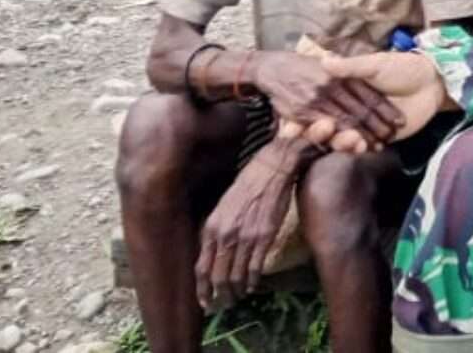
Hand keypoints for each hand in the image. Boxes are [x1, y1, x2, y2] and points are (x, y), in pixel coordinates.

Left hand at [194, 145, 298, 310]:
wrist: (271, 169)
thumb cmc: (247, 186)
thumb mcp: (222, 208)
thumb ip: (216, 231)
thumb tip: (212, 254)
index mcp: (211, 228)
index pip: (201, 269)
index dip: (202, 290)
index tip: (206, 303)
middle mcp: (225, 235)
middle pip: (218, 277)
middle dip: (221, 296)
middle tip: (226, 303)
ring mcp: (245, 237)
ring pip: (236, 276)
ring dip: (238, 290)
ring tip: (240, 295)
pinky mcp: (265, 237)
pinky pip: (255, 268)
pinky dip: (254, 280)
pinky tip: (254, 284)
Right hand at [275, 51, 448, 153]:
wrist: (432, 82)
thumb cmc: (402, 67)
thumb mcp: (375, 64)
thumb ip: (351, 67)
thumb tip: (325, 61)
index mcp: (346, 92)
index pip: (321, 107)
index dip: (306, 116)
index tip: (291, 125)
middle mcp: (351, 110)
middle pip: (330, 126)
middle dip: (322, 132)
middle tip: (323, 129)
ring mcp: (365, 126)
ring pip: (345, 138)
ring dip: (342, 141)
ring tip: (348, 139)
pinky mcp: (380, 137)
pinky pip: (365, 146)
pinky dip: (361, 147)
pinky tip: (361, 146)